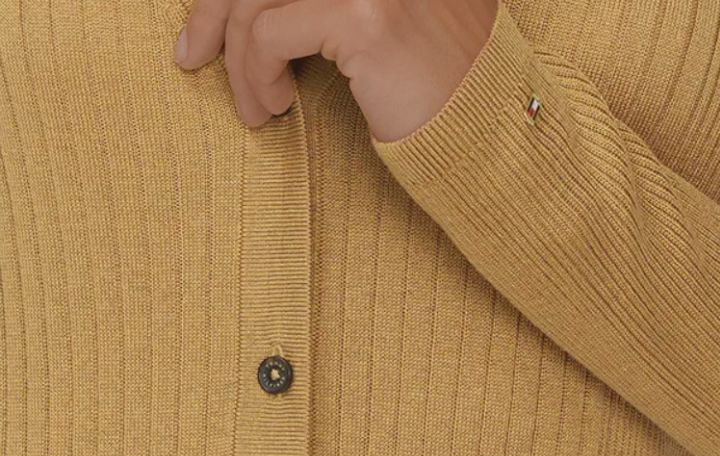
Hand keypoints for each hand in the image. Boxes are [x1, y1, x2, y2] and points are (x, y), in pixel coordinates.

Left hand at [173, 0, 498, 141]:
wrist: (477, 129)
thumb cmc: (426, 83)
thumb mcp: (368, 21)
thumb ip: (323, 4)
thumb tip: (247, 6)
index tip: (209, 24)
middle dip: (214, 10)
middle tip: (192, 56)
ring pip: (255, 0)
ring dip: (238, 61)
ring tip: (253, 108)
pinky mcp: (363, 14)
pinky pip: (269, 35)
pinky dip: (256, 75)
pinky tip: (274, 107)